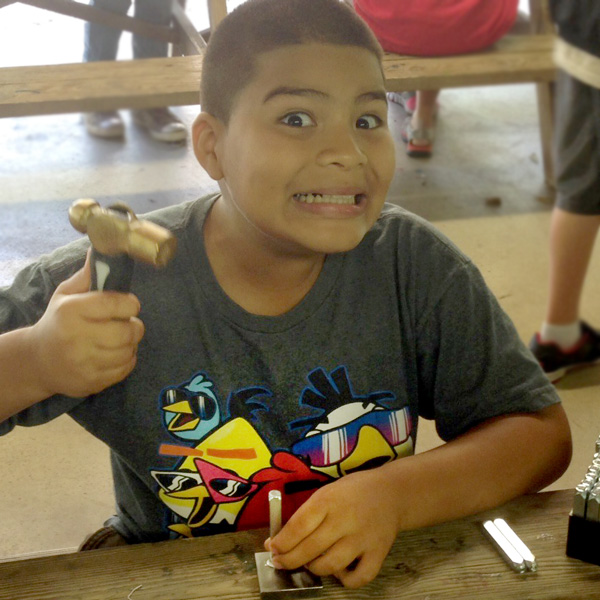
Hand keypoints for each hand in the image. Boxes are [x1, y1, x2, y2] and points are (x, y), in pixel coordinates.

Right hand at [29, 251, 144, 397]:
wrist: (38, 360)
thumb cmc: (58, 321)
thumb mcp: (66, 295)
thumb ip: (88, 275)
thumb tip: (102, 249)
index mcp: (71, 311)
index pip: (116, 304)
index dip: (130, 304)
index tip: (129, 304)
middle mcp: (76, 338)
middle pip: (127, 332)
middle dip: (135, 326)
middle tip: (128, 323)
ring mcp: (84, 363)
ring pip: (129, 351)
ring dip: (131, 343)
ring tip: (121, 338)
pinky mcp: (91, 382)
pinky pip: (125, 369)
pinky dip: (127, 360)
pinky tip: (116, 353)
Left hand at [267, 466, 399, 587]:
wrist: (391, 492)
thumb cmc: (353, 492)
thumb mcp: (327, 492)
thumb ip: (307, 514)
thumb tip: (282, 539)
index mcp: (329, 500)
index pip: (298, 526)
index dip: (281, 542)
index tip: (272, 548)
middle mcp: (345, 519)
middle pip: (309, 549)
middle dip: (289, 560)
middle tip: (281, 562)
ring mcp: (363, 538)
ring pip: (330, 566)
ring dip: (314, 568)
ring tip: (310, 561)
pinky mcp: (378, 553)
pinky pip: (358, 578)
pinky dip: (345, 580)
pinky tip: (338, 570)